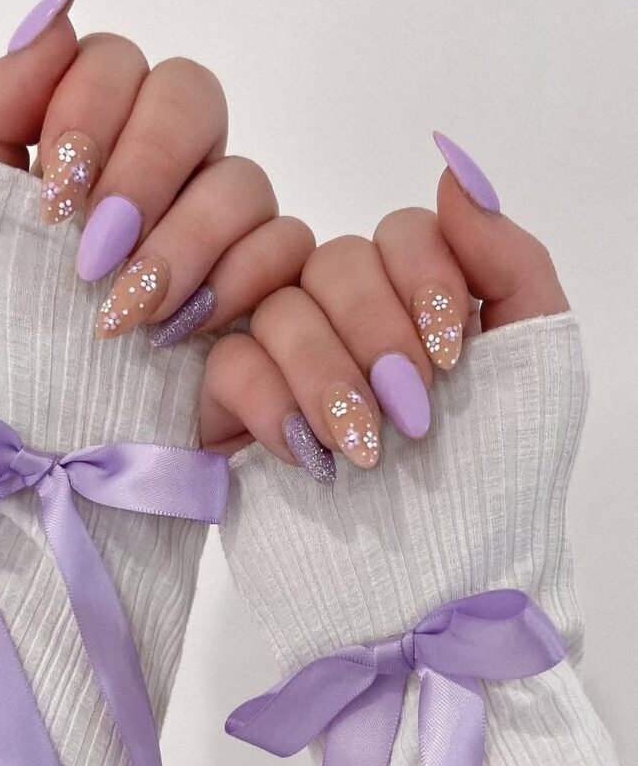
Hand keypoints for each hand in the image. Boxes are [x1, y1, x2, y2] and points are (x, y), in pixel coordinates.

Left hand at [0, 0, 312, 347]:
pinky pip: (288, 243)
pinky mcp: (266, 277)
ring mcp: (220, 219)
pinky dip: (235, 284)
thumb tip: (60, 11)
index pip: (116, 64)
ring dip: (181, 245)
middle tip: (95, 251)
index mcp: (95, 137)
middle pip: (193, 96)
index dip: (90, 114)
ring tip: (125, 315)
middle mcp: (165, 166)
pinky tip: (182, 328)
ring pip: (244, 176)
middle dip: (143, 170)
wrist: (47, 425)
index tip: (55, 198)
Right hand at [201, 134, 569, 480]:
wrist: (434, 599)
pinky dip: (270, 404)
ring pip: (278, 306)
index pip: (401, 231)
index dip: (424, 276)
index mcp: (422, 306)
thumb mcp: (538, 364)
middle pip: (334, 259)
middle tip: (411, 414)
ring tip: (365, 452)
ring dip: (327, 375)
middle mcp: (353, 323)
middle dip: (376, 334)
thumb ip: (508, 259)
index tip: (451, 354)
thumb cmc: (498, 488)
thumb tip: (451, 166)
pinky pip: (227, 363)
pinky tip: (308, 459)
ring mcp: (288, 363)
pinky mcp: (233, 409)